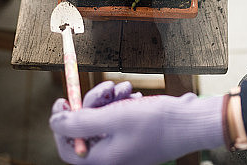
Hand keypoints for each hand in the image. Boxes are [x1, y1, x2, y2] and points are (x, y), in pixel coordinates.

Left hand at [50, 84, 224, 164]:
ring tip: (124, 89)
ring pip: (102, 119)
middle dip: (92, 105)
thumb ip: (80, 121)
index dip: (61, 124)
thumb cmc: (156, 122)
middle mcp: (112, 156)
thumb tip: (54, 122)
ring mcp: (124, 145)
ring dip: (109, 99)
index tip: (62, 100)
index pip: (68, 148)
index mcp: (103, 159)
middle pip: (85, 129)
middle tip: (105, 88)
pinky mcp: (135, 134)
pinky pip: (119, 117)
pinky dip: (122, 103)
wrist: (192, 122)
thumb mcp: (114, 117)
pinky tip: (134, 95)